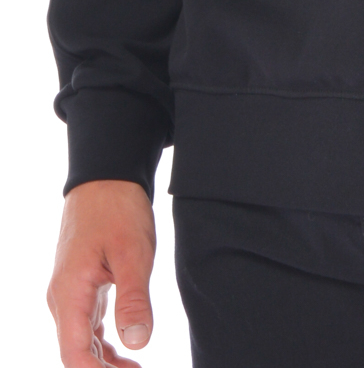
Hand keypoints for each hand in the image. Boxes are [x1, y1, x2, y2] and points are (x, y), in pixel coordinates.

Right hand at [47, 180, 156, 367]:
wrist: (106, 177)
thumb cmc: (118, 210)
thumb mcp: (133, 252)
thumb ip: (134, 298)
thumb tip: (137, 343)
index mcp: (70, 293)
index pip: (74, 354)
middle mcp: (63, 299)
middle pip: (76, 353)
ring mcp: (70, 293)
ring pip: (80, 342)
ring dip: (104, 362)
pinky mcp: (81, 286)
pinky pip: (86, 326)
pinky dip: (102, 345)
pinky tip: (124, 354)